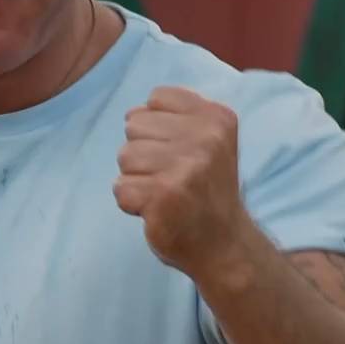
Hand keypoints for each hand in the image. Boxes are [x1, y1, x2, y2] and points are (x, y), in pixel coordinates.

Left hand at [113, 86, 250, 277]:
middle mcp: (206, 139)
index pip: (156, 98)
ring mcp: (185, 168)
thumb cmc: (205, 189)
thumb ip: (175, 117)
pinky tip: (157, 209)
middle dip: (143, 152)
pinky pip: (120, 187)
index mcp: (217, 118)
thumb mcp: (208, 141)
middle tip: (172, 176)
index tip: (180, 151)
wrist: (224, 245)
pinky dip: (132, 202)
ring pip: (124, 156)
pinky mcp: (164, 196)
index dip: (157, 127)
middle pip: (134, 124)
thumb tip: (131, 114)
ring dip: (137, 178)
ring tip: (165, 192)